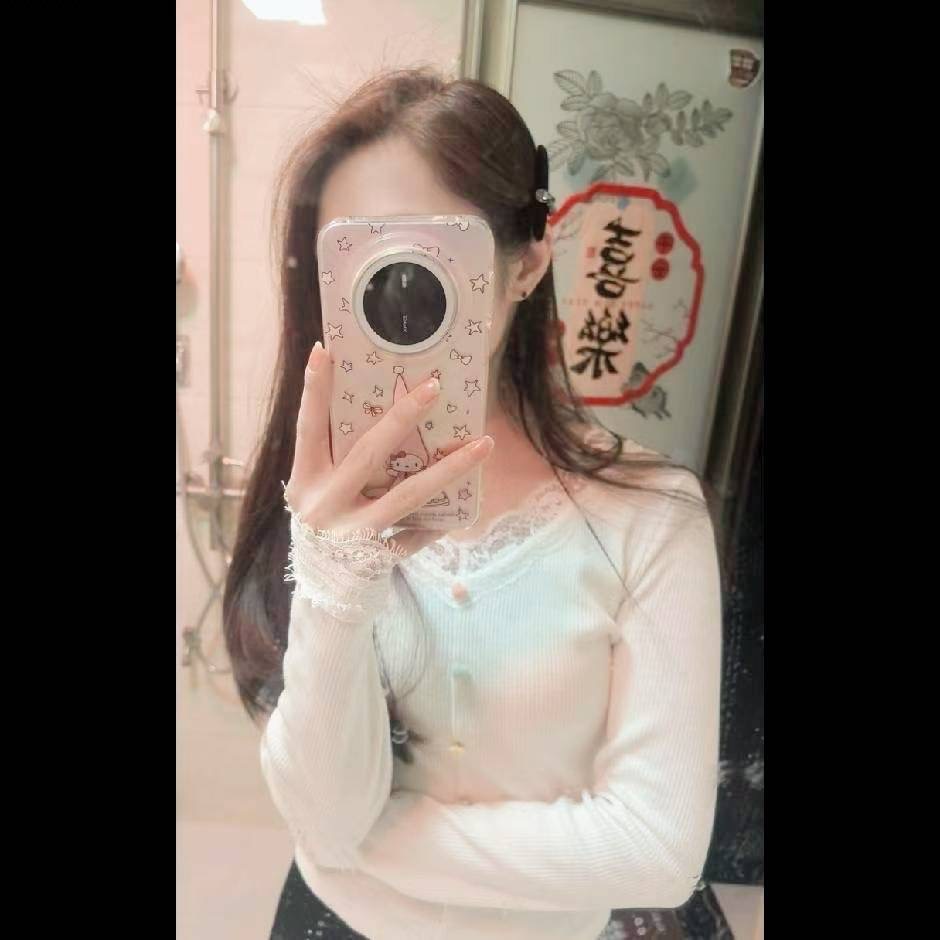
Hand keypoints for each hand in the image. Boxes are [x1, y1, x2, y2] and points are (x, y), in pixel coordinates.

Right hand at [284, 341, 493, 555]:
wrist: (323, 595)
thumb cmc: (328, 527)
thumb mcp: (318, 494)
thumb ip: (339, 461)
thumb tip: (390, 415)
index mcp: (306, 481)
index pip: (309, 428)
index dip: (314, 391)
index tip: (325, 350)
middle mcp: (324, 505)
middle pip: (367, 453)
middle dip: (402, 417)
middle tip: (433, 386)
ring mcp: (351, 532)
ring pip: (408, 495)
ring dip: (449, 468)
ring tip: (483, 444)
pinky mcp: (376, 557)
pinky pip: (417, 534)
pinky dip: (441, 522)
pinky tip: (467, 510)